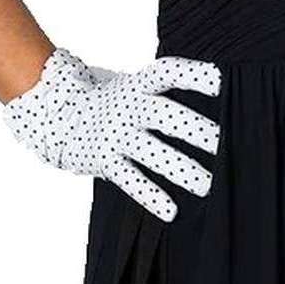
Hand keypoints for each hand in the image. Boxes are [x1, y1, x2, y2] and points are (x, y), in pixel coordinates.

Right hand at [3, 48, 220, 220]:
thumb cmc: (115, 103)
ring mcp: (116, 135)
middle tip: (224, 143)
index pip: (167, 72)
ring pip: (152, 152)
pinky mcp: (105, 161)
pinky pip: (130, 180)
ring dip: (181, 169)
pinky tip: (171, 211)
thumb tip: (219, 99)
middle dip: (194, 129)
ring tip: (207, 185)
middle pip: (164, 115)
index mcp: (139, 85)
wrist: (60, 117)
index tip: (220, 81)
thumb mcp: (136, 88)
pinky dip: (150, 195)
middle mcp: (128, 107)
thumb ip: (166, 94)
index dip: (193, 74)